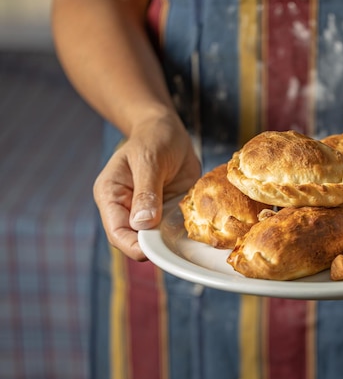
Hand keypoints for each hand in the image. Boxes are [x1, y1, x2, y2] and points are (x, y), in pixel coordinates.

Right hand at [93, 118, 201, 260]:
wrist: (168, 130)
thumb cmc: (153, 138)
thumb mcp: (149, 160)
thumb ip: (146, 191)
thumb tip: (142, 223)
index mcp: (111, 196)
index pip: (117, 232)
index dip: (134, 246)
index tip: (156, 248)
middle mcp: (126, 209)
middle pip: (135, 242)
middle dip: (155, 246)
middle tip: (178, 243)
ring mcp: (147, 213)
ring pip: (155, 239)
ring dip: (171, 242)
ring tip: (188, 236)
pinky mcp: (165, 212)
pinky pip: (172, 230)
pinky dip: (183, 233)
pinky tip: (195, 229)